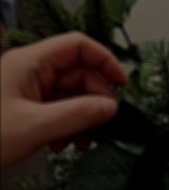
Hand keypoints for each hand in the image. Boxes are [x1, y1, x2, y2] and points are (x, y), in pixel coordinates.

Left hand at [0, 32, 127, 167]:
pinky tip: (66, 143)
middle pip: (79, 72)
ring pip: (71, 93)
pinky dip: (70, 125)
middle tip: (104, 121)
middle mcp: (29, 70)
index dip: (105, 61)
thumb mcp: (36, 126)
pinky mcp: (25, 107)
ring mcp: (27, 89)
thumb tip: (111, 107)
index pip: (78, 46)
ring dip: (84, 116)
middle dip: (96, 97)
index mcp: (29, 62)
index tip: (122, 84)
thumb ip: (79, 114)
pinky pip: (59, 109)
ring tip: (84, 140)